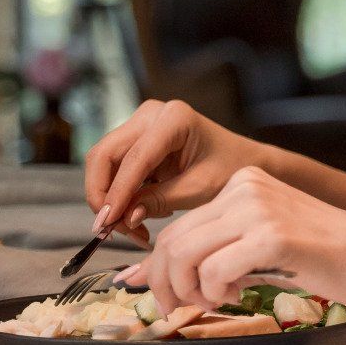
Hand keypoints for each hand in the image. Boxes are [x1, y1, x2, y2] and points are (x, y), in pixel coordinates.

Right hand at [83, 100, 266, 245]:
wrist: (242, 160)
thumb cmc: (229, 169)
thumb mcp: (198, 189)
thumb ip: (159, 201)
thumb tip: (124, 218)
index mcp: (174, 119)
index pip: (134, 158)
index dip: (116, 192)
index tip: (108, 223)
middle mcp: (151, 115)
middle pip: (104, 155)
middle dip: (103, 196)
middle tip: (112, 230)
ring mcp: (141, 125)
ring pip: (103, 163)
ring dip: (109, 199)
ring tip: (132, 228)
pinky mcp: (136, 140)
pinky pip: (113, 168)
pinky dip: (118, 195)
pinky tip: (137, 214)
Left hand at [137, 167, 345, 312]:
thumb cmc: (325, 256)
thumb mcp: (264, 241)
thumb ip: (220, 249)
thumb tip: (162, 277)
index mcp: (242, 183)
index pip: (178, 226)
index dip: (159, 267)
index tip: (162, 294)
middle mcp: (246, 188)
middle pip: (173, 240)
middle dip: (165, 284)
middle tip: (177, 309)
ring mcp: (258, 209)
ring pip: (185, 255)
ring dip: (190, 291)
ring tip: (214, 302)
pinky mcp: (272, 236)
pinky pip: (215, 270)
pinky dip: (216, 293)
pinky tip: (238, 296)